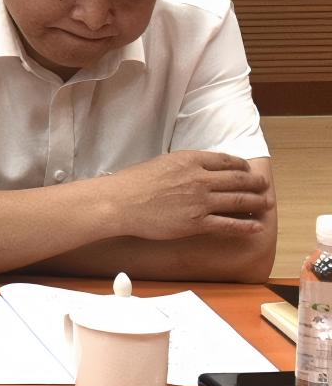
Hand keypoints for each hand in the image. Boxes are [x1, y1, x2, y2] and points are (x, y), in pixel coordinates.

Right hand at [107, 151, 269, 240]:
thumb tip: (195, 170)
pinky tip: (257, 226)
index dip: (242, 165)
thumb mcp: (161, 162)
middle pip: (239, 179)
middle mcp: (200, 178)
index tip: (247, 169)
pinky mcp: (198, 223)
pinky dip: (247, 225)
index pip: (226, 160)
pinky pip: (230, 224)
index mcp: (189, 159)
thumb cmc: (133, 182)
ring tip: (266, 203)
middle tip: (264, 185)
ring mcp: (201, 201)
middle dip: (256, 183)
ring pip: (240, 201)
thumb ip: (183, 165)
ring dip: (257, 202)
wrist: (120, 202)